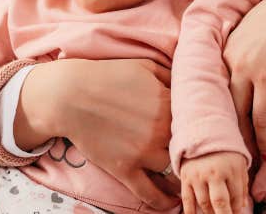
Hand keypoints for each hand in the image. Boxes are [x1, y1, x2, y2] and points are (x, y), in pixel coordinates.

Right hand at [17, 59, 179, 209]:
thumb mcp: (144, 66)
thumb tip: (187, 82)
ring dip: (178, 174)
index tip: (195, 130)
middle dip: (190, 150)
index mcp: (167, 104)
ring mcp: (142, 152)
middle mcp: (160, 130)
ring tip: (185, 179)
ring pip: (172, 170)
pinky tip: (171, 203)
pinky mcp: (124, 169)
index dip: (194, 125)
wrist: (69, 95)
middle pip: (186, 147)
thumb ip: (169, 75)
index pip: (193, 120)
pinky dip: (162, 201)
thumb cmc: (106, 76)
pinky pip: (149, 192)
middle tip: (195, 157)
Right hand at [180, 152, 248, 213]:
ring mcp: (199, 175)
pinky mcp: (186, 176)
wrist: (202, 132)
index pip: (236, 197)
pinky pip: (187, 199)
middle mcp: (215, 172)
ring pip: (204, 203)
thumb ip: (242, 185)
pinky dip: (190, 212)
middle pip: (220, 203)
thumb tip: (241, 207)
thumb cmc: (225, 151)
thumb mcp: (239, 163)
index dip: (236, 209)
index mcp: (232, 169)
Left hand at [223, 0, 265, 158]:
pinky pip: (262, 116)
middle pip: (223, 102)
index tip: (226, 127)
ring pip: (239, 113)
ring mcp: (247, 68)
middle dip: (228, 128)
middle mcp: (231, 57)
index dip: (222, 109)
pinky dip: (264, 137)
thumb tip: (259, 63)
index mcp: (228, 45)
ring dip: (245, 138)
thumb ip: (252, 45)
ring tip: (249, 157)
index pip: (217, 86)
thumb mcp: (261, 26)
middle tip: (233, 149)